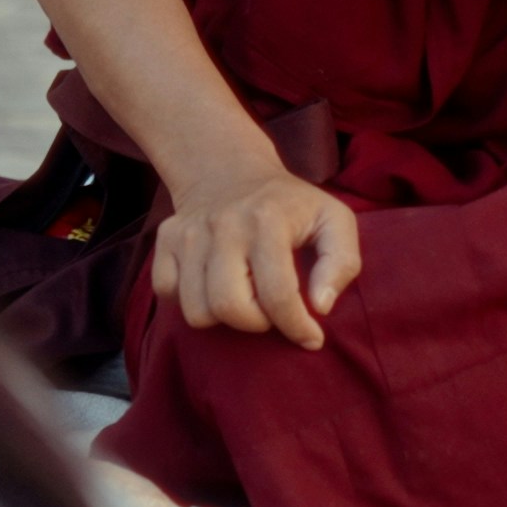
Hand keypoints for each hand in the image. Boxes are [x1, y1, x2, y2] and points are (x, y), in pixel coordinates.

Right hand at [148, 166, 360, 351]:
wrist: (230, 169)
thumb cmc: (291, 205)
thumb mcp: (334, 220)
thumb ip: (341, 263)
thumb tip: (320, 306)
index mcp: (268, 220)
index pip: (277, 294)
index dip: (296, 327)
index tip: (311, 337)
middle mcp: (223, 225)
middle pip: (229, 307)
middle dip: (257, 324)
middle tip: (272, 312)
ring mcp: (188, 233)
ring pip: (196, 311)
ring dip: (225, 318)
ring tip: (245, 299)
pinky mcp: (165, 240)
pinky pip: (167, 293)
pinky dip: (191, 301)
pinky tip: (213, 287)